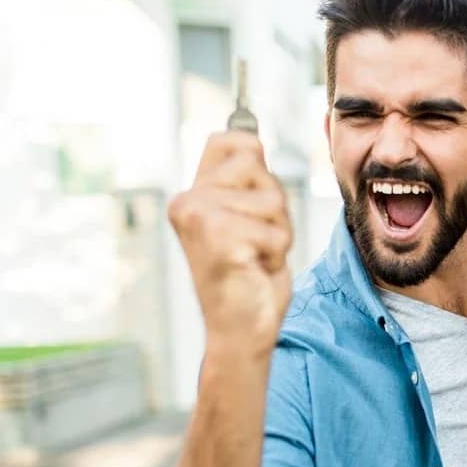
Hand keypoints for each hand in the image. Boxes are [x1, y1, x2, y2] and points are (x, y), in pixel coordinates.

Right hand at [168, 131, 292, 356]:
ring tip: (255, 257)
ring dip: (278, 233)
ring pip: (273, 201)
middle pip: (261, 169)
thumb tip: (248, 135)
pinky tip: (255, 270)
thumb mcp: (246, 217)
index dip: (256, 167)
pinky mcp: (221, 240)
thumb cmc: (247, 276)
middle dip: (274, 208)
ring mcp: (201, 219)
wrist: (239, 331)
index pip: (234, 140)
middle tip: (255, 242)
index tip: (250, 208)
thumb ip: (244, 180)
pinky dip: (277, 254)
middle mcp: (188, 202)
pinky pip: (277, 231)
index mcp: (190, 194)